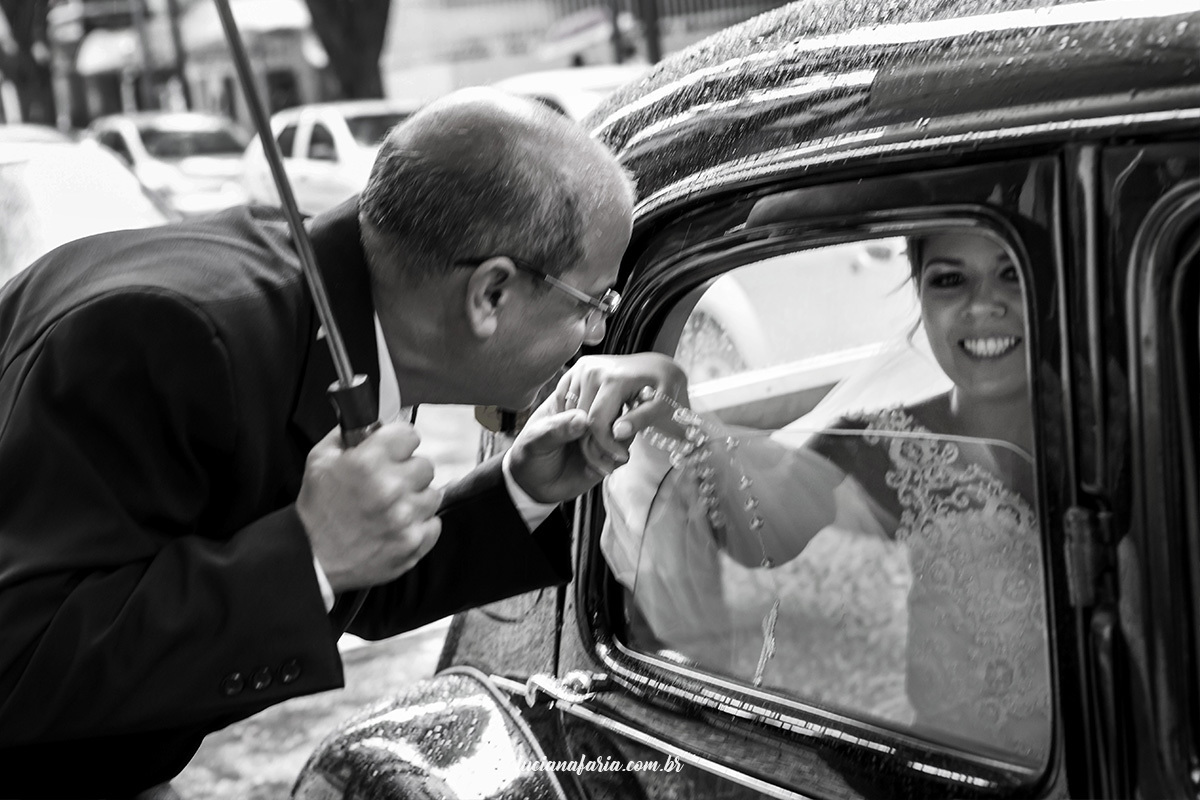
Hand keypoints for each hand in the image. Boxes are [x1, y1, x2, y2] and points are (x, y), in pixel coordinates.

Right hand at [297, 422, 442, 592]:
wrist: (313, 558)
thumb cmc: (317, 510)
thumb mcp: (319, 459)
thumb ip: (347, 434)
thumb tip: (371, 422)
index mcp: (368, 462)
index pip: (410, 435)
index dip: (400, 442)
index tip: (395, 450)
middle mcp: (391, 488)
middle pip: (425, 465)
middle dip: (408, 471)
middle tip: (391, 482)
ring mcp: (405, 517)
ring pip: (433, 494)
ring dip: (416, 498)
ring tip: (394, 507)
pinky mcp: (413, 543)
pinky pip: (434, 523)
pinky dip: (420, 525)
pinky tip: (398, 525)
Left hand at [507, 353, 687, 502]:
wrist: (534, 486)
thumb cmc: (530, 454)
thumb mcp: (534, 440)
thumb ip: (555, 428)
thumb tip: (582, 418)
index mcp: (570, 398)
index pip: (593, 390)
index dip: (590, 410)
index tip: (580, 428)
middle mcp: (591, 411)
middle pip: (615, 408)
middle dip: (602, 431)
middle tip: (584, 447)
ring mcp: (604, 432)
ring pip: (624, 429)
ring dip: (609, 447)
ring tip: (590, 459)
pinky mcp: (611, 453)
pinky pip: (623, 452)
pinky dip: (612, 461)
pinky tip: (594, 468)